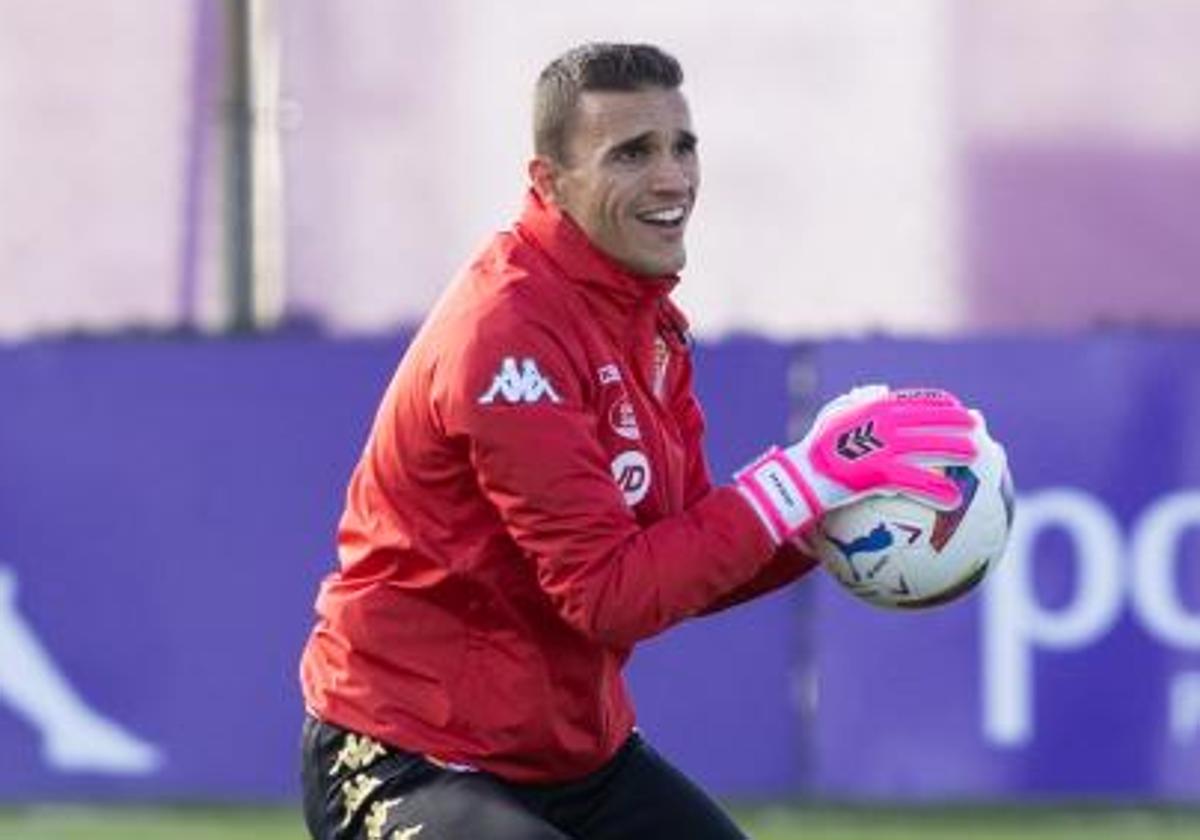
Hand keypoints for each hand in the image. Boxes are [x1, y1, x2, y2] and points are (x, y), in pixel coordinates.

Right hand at [734, 385, 977, 542]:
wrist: (798, 477)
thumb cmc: (813, 452)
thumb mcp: (832, 419)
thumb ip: (857, 403)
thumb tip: (878, 390)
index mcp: (874, 410)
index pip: (917, 401)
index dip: (943, 404)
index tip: (961, 410)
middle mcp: (880, 424)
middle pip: (930, 420)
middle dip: (959, 422)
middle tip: (980, 428)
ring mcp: (880, 447)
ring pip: (928, 447)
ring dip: (956, 450)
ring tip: (978, 458)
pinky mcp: (876, 472)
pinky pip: (914, 481)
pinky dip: (936, 488)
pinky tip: (953, 499)